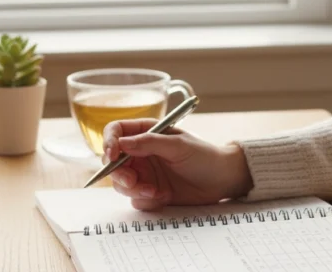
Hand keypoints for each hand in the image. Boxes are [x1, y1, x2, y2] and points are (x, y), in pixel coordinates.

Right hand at [101, 119, 253, 210]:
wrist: (222, 180)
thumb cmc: (205, 156)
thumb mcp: (178, 145)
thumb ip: (149, 143)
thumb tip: (121, 143)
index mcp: (147, 133)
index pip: (117, 132)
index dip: (109, 142)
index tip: (112, 155)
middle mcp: (142, 152)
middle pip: (113, 162)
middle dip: (119, 174)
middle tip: (133, 182)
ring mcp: (145, 173)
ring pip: (122, 183)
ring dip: (134, 189)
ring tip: (155, 191)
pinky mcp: (150, 191)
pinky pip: (135, 198)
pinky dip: (145, 199)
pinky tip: (164, 196)